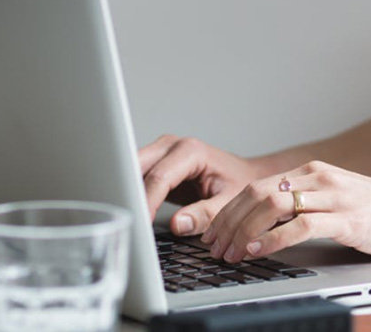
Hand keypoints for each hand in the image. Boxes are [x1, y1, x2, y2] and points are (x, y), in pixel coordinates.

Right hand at [138, 135, 262, 235]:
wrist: (244, 175)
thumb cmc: (240, 184)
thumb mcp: (229, 202)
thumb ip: (206, 214)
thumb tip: (178, 224)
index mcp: (191, 151)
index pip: (159, 177)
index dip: (147, 202)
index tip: (141, 223)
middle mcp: (172, 146)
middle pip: (137, 168)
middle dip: (130, 195)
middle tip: (127, 222)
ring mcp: (161, 152)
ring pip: (131, 171)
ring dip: (127, 193)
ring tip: (127, 218)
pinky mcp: (155, 163)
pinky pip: (136, 178)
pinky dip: (132, 194)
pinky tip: (133, 211)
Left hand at [201, 161, 370, 262]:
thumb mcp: (342, 200)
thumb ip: (309, 204)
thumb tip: (271, 222)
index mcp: (317, 172)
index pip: (259, 186)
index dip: (230, 211)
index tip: (215, 232)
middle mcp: (322, 179)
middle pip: (258, 193)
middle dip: (228, 222)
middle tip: (213, 246)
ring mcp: (336, 197)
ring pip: (272, 206)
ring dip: (243, 231)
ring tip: (230, 252)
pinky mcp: (349, 220)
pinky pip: (300, 226)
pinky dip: (272, 240)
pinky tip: (258, 252)